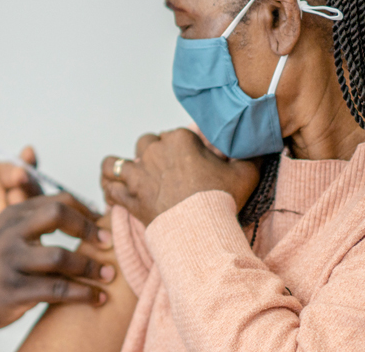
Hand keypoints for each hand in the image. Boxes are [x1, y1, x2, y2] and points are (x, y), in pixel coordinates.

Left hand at [0, 129, 40, 262]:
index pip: (14, 170)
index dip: (23, 168)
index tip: (22, 168)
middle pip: (27, 194)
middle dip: (32, 189)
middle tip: (24, 186)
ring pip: (24, 219)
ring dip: (29, 213)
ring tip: (18, 205)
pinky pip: (10, 244)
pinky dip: (21, 240)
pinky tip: (19, 235)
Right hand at [0, 194, 114, 331]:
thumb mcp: (8, 230)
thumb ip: (36, 217)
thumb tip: (81, 208)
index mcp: (14, 214)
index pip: (59, 200)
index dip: (87, 211)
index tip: (104, 226)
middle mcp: (11, 232)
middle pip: (58, 214)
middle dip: (89, 229)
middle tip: (109, 243)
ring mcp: (10, 261)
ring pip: (60, 256)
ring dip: (90, 266)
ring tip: (109, 274)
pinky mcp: (13, 290)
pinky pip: (56, 289)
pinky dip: (83, 293)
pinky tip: (96, 297)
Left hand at [101, 128, 258, 225]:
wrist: (202, 228)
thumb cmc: (223, 199)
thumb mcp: (245, 172)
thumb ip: (248, 154)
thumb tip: (256, 144)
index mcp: (179, 139)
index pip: (174, 135)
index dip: (181, 148)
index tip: (190, 162)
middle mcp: (153, 152)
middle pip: (146, 144)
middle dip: (152, 154)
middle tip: (163, 171)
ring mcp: (137, 175)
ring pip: (116, 163)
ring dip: (120, 168)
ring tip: (127, 175)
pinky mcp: (128, 197)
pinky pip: (109, 188)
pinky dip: (109, 189)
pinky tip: (113, 192)